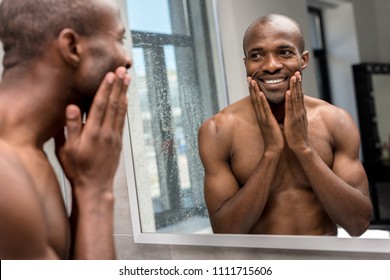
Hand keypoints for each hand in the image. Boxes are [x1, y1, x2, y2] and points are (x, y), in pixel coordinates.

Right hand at [55, 67, 130, 191]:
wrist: (95, 186)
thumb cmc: (77, 168)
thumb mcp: (67, 149)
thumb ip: (71, 127)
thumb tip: (72, 106)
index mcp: (93, 132)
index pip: (101, 105)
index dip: (106, 88)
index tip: (111, 74)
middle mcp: (107, 132)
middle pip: (114, 104)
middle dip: (118, 86)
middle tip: (123, 70)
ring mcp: (114, 137)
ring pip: (120, 111)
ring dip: (124, 94)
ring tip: (127, 80)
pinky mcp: (118, 142)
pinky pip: (122, 121)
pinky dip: (124, 108)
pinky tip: (125, 100)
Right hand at [248, 76, 283, 153]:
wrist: (274, 149)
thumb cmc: (274, 138)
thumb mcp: (271, 125)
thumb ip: (270, 117)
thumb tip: (271, 112)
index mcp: (262, 116)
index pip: (256, 101)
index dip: (253, 91)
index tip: (252, 82)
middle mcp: (260, 116)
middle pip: (254, 99)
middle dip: (252, 88)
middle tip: (249, 77)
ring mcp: (263, 118)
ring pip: (258, 102)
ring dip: (254, 91)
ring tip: (252, 81)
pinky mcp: (268, 121)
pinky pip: (264, 109)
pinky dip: (262, 101)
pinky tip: (260, 93)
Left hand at [284, 71, 309, 152]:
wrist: (300, 146)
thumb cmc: (296, 135)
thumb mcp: (296, 122)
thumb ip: (295, 115)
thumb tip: (293, 110)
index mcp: (299, 112)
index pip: (299, 96)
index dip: (298, 86)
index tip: (297, 76)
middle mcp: (300, 111)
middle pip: (299, 94)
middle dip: (298, 82)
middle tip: (297, 71)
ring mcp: (297, 115)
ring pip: (296, 98)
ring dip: (295, 87)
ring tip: (293, 77)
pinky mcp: (292, 120)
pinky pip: (291, 108)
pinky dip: (290, 99)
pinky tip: (288, 92)